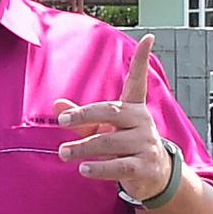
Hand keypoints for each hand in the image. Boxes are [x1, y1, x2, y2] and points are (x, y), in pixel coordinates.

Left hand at [53, 35, 172, 202]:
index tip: (149, 38)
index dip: (142, 60)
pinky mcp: (144, 166)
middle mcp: (142, 122)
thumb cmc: (125, 146)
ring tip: (63, 152)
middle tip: (62, 120)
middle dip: (84, 115)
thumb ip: (82, 118)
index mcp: (134, 108)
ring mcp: (145, 144)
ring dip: (83, 148)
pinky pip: (118, 166)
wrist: (155, 175)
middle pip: (111, 112)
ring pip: (110, 142)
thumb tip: (57, 103)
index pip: (138, 81)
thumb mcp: (105, 129)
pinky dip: (99, 168)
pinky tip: (83, 169)